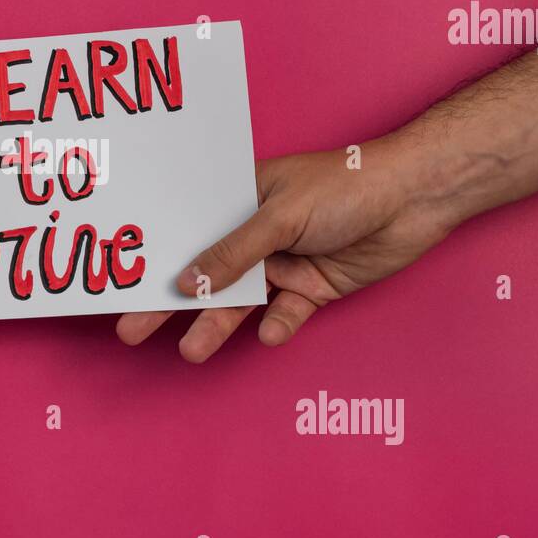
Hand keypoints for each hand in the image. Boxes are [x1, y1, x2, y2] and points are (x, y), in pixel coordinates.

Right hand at [116, 142, 455, 361]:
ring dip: (218, 325)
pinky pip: (285, 315)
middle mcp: (256, 234)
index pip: (188, 231)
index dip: (156, 257)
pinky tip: (271, 333)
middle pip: (205, 274)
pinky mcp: (312, 289)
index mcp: (240, 199)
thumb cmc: (345, 187)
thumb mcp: (280, 215)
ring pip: (240, 302)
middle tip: (131, 330)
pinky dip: (277, 326)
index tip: (121, 284)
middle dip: (170, 303)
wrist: (415, 198)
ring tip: (192, 351)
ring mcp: (283, 263)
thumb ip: (234, 253)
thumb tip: (185, 281)